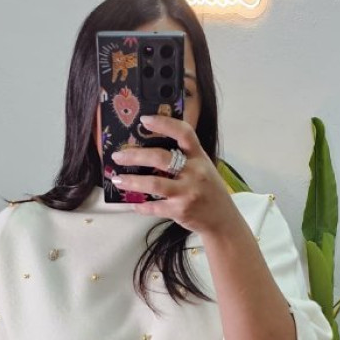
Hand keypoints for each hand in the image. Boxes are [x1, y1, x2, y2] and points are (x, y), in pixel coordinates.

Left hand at [110, 114, 239, 237]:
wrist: (223, 220)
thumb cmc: (209, 191)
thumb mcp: (203, 168)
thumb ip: (185, 157)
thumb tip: (151, 149)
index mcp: (199, 157)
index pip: (184, 133)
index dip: (164, 124)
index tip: (144, 120)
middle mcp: (194, 172)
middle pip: (161, 158)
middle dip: (135, 156)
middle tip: (118, 156)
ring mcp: (187, 192)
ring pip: (154, 183)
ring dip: (132, 181)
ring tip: (117, 179)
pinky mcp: (180, 210)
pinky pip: (155, 207)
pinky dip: (141, 206)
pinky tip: (133, 203)